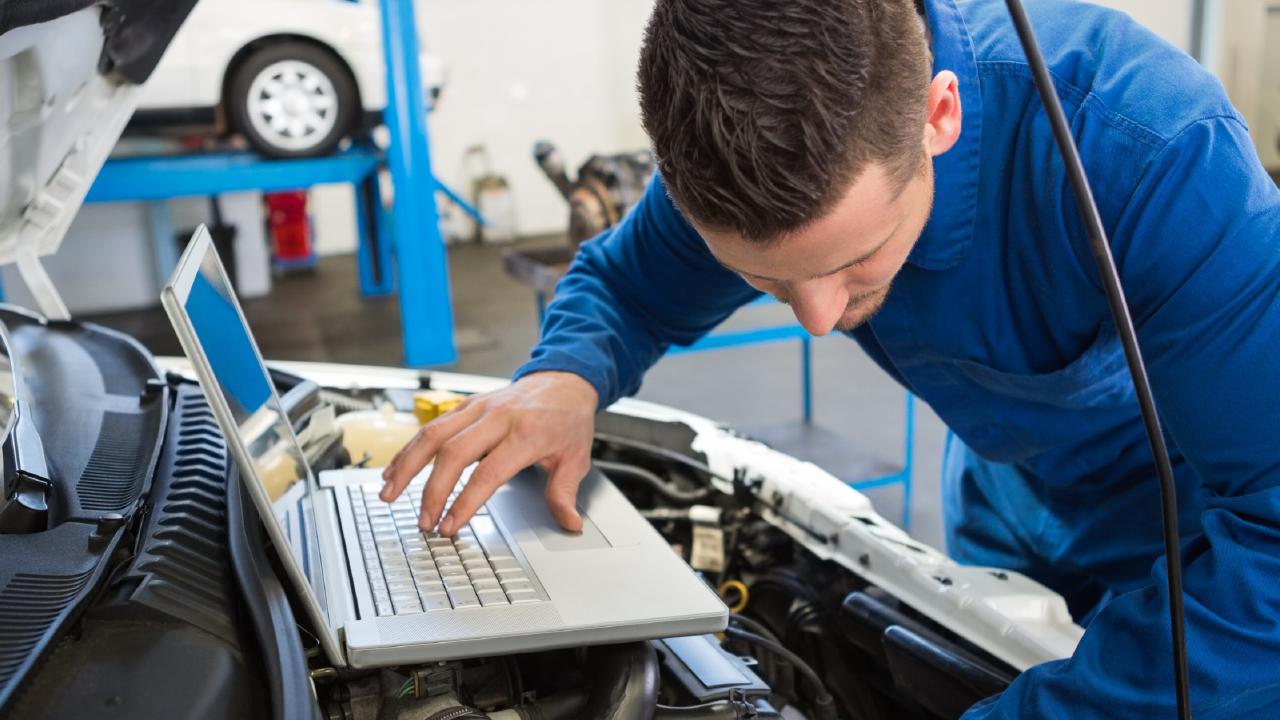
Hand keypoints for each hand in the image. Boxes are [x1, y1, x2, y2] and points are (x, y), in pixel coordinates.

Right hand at [380, 372, 598, 534]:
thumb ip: (564, 493)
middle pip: (453, 453)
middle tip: (423, 521)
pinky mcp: (466, 405)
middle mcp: (497, 418)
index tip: (450, 526)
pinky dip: (410, 449)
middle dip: (432, 491)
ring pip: (433, 435)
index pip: (488, 472)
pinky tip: (395, 469)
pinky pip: (431, 426)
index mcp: (526, 434)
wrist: (564, 380)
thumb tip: (570, 524)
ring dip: (407, 466)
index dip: (466, 502)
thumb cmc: (568, 419)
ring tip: (389, 494)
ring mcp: (478, 409)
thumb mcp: (576, 458)